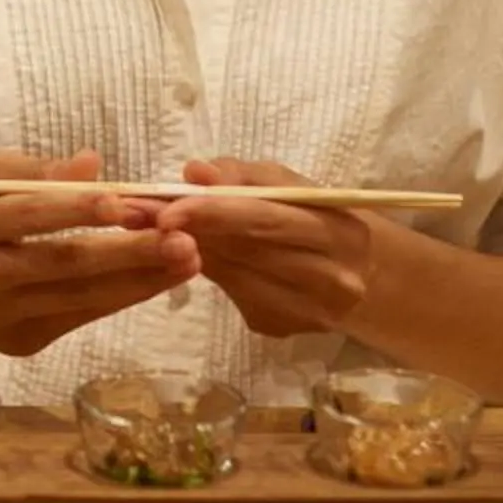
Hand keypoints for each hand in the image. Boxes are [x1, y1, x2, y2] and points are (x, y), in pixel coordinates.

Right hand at [0, 150, 200, 356]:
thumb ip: (37, 171)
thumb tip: (91, 165)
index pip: (28, 215)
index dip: (78, 208)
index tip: (129, 201)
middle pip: (62, 263)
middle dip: (128, 252)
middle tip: (183, 240)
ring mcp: (2, 315)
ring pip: (81, 297)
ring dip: (140, 280)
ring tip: (189, 261)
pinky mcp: (22, 342)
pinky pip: (81, 317)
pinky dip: (123, 298)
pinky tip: (159, 281)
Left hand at [141, 158, 379, 338]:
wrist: (358, 272)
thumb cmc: (315, 215)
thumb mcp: (289, 185)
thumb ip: (242, 175)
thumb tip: (194, 172)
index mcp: (340, 230)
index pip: (267, 219)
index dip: (213, 212)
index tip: (167, 207)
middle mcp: (333, 278)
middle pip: (247, 252)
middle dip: (192, 230)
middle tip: (143, 215)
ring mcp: (308, 313)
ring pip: (233, 277)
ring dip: (192, 250)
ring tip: (159, 228)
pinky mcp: (281, 329)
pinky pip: (233, 296)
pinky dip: (211, 272)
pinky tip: (196, 255)